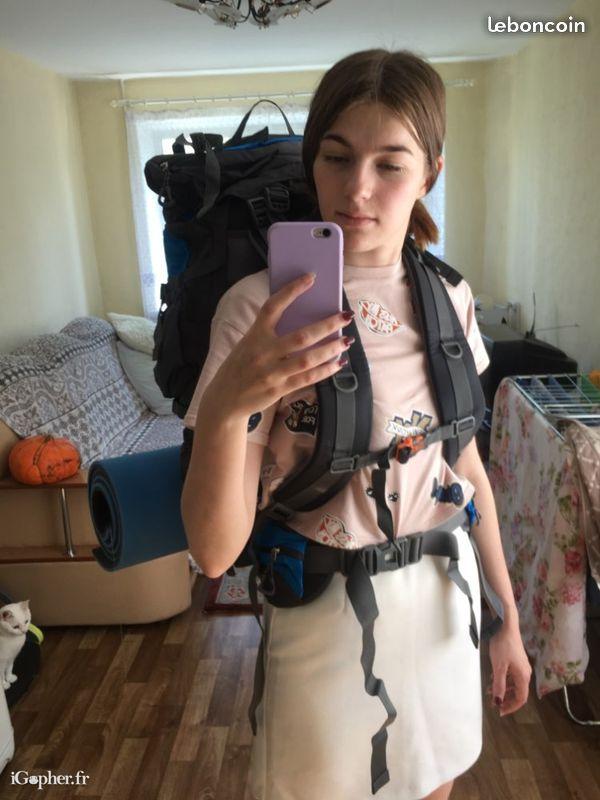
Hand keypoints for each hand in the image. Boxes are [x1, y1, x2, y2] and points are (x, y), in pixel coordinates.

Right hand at [207, 272, 354, 420]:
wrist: (224, 400)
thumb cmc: (239, 368)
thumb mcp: (247, 344)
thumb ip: (268, 334)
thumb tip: (303, 321)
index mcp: (254, 335)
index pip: (273, 307)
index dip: (292, 291)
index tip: (311, 278)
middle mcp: (263, 353)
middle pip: (301, 336)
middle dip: (327, 325)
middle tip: (346, 316)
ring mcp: (272, 373)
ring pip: (308, 359)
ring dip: (331, 349)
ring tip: (347, 340)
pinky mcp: (279, 389)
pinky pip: (308, 378)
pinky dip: (326, 370)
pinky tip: (338, 363)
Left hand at [486, 618, 531, 717]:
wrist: (506, 626)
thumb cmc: (503, 645)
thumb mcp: (499, 667)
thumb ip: (499, 685)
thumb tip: (498, 702)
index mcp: (523, 676)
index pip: (521, 699)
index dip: (511, 707)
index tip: (500, 711)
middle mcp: (525, 673)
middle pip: (518, 692)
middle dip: (506, 699)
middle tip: (493, 702)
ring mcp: (521, 666)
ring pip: (513, 684)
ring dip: (503, 689)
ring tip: (490, 691)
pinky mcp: (516, 660)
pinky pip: (511, 675)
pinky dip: (503, 680)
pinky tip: (493, 678)